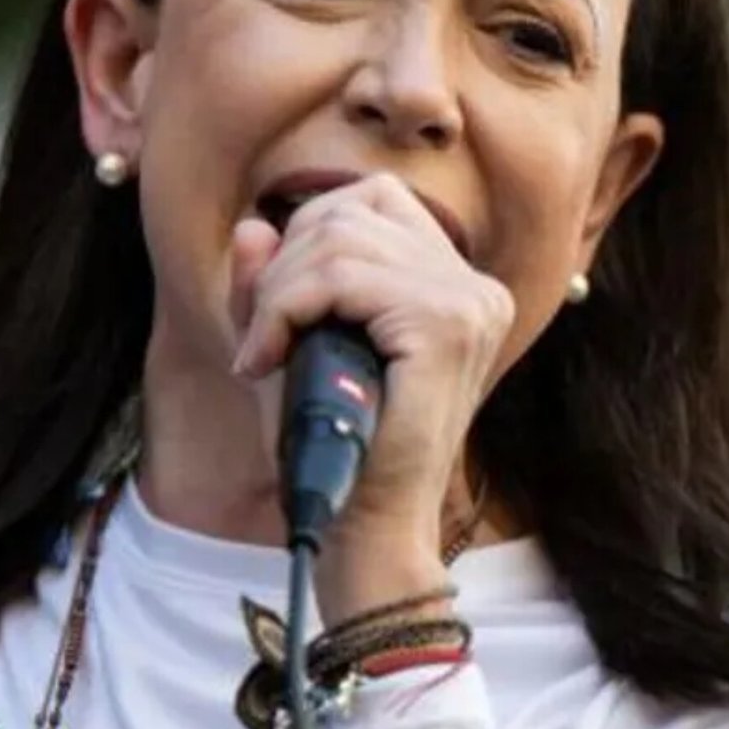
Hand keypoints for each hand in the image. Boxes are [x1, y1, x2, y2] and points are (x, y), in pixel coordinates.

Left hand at [227, 173, 514, 596]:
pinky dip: (287, 307)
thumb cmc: (331, 445)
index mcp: (455, 285)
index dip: (306, 238)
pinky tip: (268, 358)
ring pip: (341, 237)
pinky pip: (343, 275)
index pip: (374, 200)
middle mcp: (474, 286)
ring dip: (278, 292)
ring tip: (263, 352)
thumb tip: (253, 226)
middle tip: (260, 337)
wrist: (363, 528)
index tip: (275, 309)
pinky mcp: (447, 324)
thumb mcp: (290, 347)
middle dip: (284, 266)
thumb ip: (272, 286)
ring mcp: (469, 302)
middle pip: (352, 211)